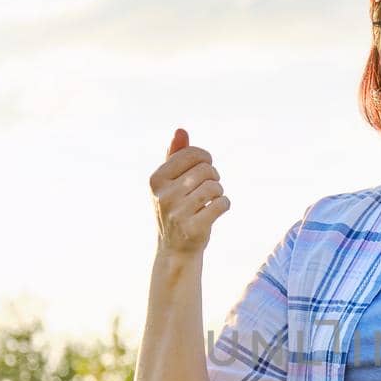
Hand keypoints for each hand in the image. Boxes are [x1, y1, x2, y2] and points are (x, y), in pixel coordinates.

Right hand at [149, 127, 229, 255]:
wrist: (175, 249)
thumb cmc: (176, 209)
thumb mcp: (170, 182)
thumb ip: (175, 155)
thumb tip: (181, 130)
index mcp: (156, 179)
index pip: (192, 154)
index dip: (206, 158)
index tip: (205, 168)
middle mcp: (163, 195)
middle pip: (206, 170)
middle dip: (214, 176)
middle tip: (209, 188)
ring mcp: (177, 213)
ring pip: (215, 187)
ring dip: (219, 192)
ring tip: (210, 200)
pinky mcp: (193, 228)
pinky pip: (222, 204)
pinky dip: (224, 204)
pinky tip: (217, 210)